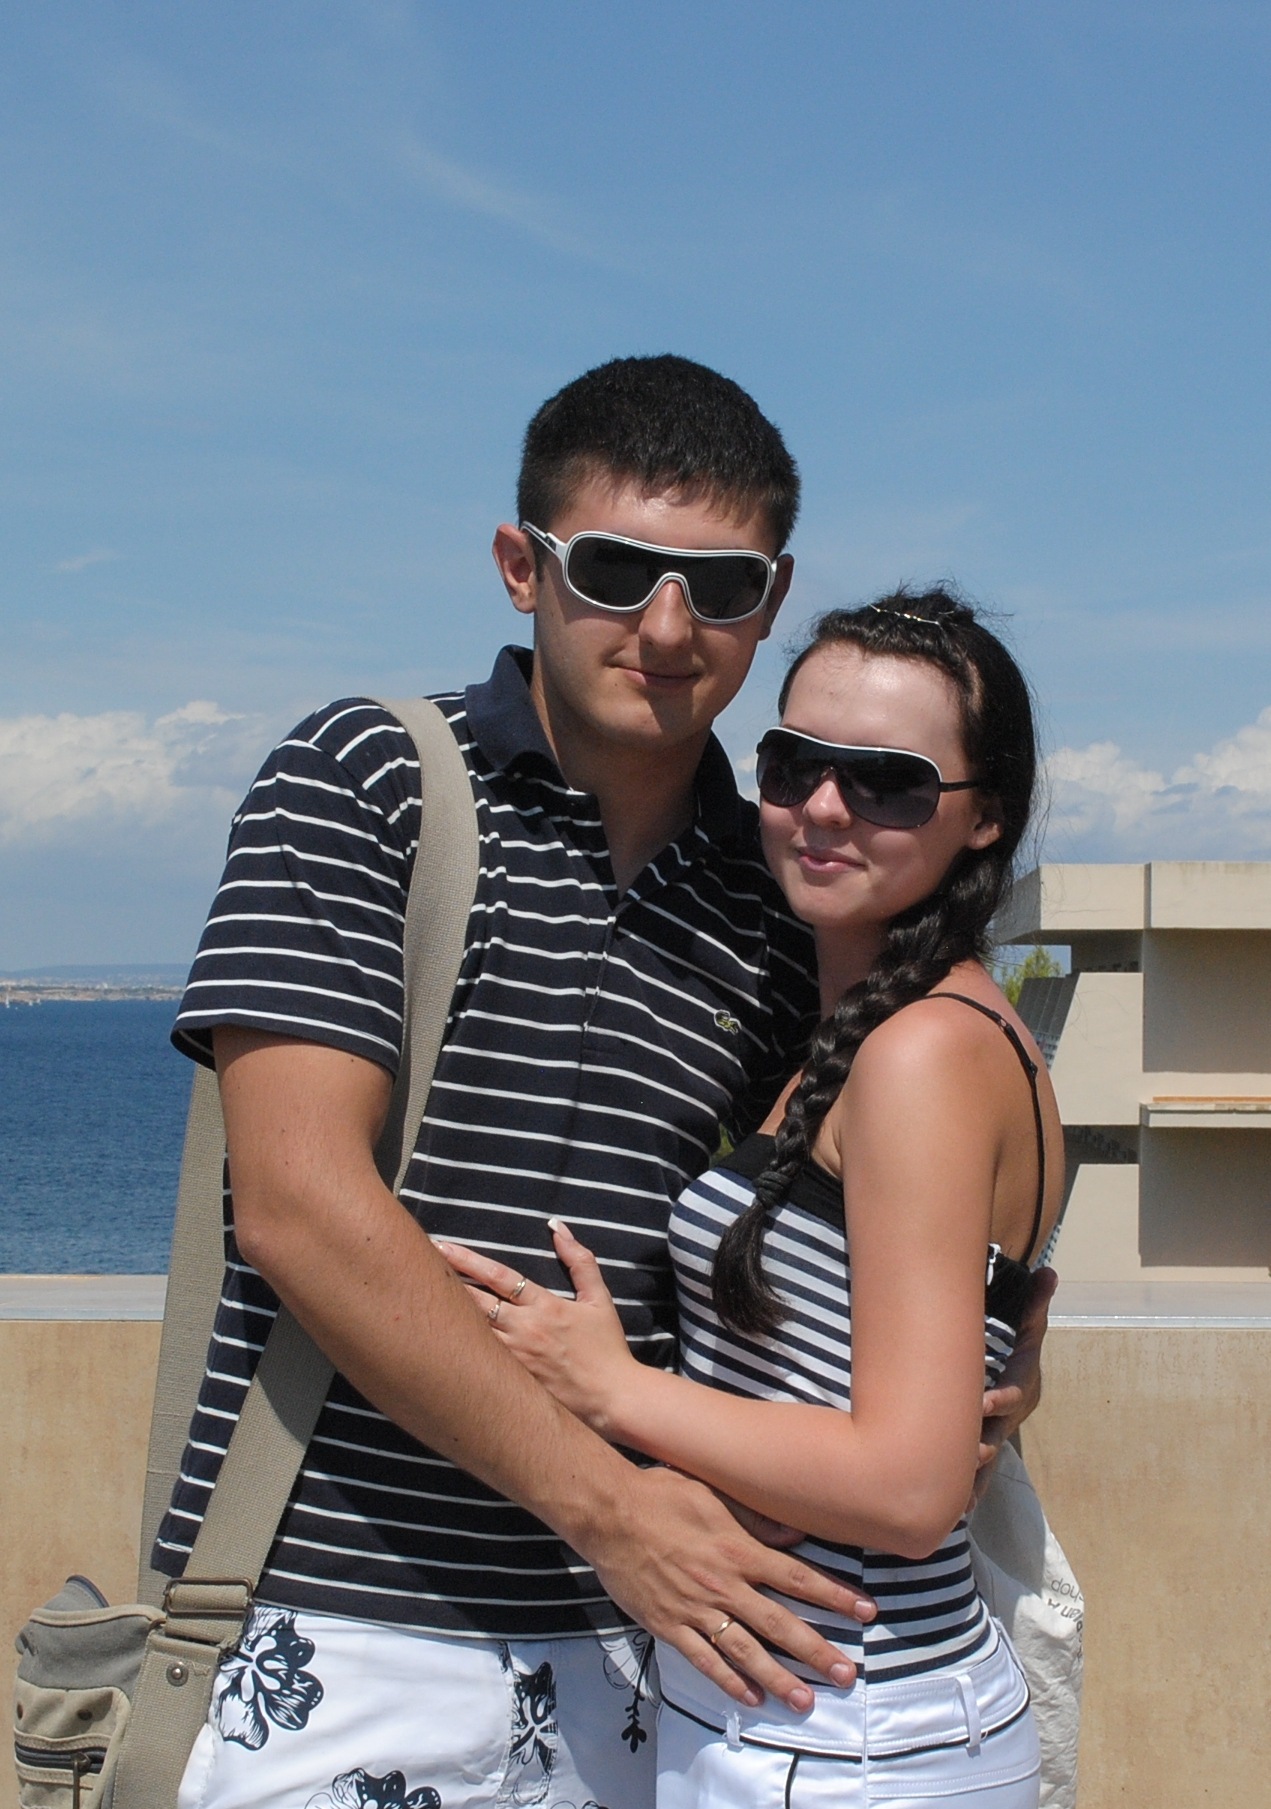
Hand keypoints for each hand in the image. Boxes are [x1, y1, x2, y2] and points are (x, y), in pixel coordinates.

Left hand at [436, 1219, 636, 1435]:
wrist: (613, 1399)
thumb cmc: (607, 1348)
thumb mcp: (599, 1299)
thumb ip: (580, 1261)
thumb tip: (557, 1227)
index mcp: (545, 1307)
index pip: (499, 1277)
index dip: (468, 1260)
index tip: (442, 1246)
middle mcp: (525, 1331)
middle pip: (475, 1302)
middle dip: (446, 1281)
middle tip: (417, 1265)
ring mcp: (516, 1360)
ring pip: (473, 1333)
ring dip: (448, 1316)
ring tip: (419, 1300)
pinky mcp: (513, 1384)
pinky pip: (479, 1363)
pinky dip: (459, 1350)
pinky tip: (437, 1343)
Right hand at [588, 1462, 875, 1710]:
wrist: (610, 1513)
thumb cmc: (661, 1494)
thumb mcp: (714, 1493)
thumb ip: (756, 1515)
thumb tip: (797, 1531)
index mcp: (739, 1550)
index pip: (798, 1578)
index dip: (835, 1595)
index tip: (866, 1610)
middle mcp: (724, 1585)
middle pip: (780, 1623)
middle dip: (817, 1651)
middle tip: (847, 1675)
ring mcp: (697, 1609)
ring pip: (746, 1651)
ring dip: (778, 1678)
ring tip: (805, 1701)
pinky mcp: (670, 1625)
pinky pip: (704, 1660)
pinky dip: (728, 1681)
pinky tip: (749, 1698)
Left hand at [973, 1264, 1055, 1500]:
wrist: (1018, 1383)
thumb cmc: (1019, 1349)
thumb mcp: (1029, 1325)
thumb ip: (1036, 1302)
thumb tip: (1050, 1271)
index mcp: (1018, 1386)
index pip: (1013, 1392)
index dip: (1002, 1397)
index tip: (986, 1399)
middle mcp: (1009, 1417)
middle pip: (998, 1432)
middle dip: (982, 1442)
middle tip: (966, 1450)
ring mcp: (997, 1436)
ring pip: (986, 1461)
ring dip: (973, 1476)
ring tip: (956, 1493)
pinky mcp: (983, 1452)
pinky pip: (977, 1477)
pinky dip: (969, 1494)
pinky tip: (955, 1513)